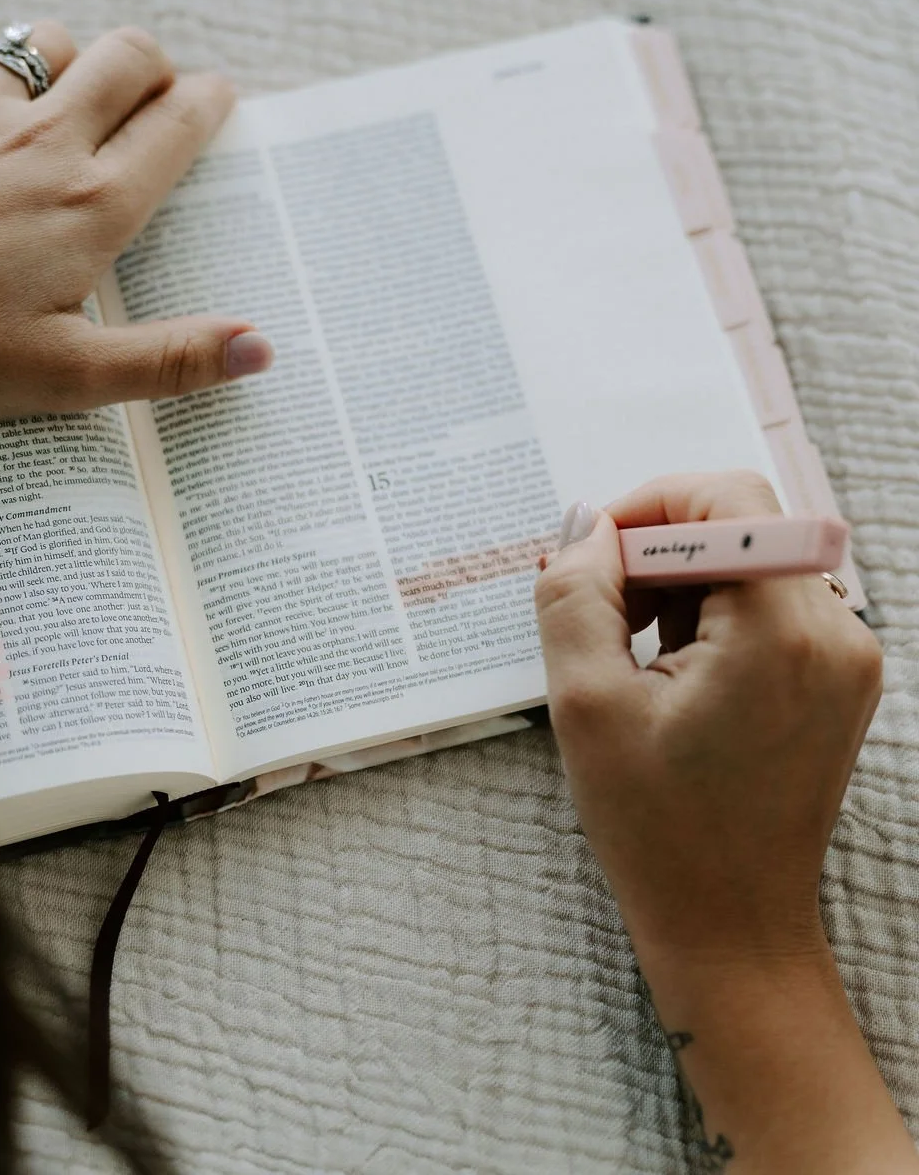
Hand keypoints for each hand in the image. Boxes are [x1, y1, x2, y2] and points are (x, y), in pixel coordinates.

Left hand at [0, 21, 272, 417]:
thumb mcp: (65, 375)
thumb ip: (169, 360)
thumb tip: (259, 347)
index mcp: (94, 205)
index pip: (178, 123)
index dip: (210, 103)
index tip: (219, 101)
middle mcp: (48, 140)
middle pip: (132, 56)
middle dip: (159, 67)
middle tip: (160, 100)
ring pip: (57, 42)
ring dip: (82, 62)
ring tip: (77, 104)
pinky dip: (8, 75)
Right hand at [535, 470, 880, 971]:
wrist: (731, 926)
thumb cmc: (659, 829)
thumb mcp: (587, 704)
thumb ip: (575, 594)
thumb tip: (586, 528)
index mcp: (782, 632)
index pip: (728, 498)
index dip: (649, 507)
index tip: (593, 557)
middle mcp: (836, 632)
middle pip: (742, 525)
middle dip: (660, 551)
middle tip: (604, 613)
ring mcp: (848, 656)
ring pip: (754, 561)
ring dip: (684, 584)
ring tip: (637, 656)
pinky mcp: (841, 677)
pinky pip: (773, 602)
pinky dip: (716, 613)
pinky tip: (675, 672)